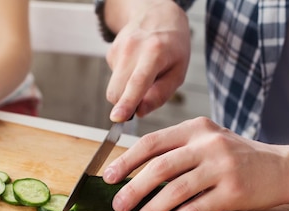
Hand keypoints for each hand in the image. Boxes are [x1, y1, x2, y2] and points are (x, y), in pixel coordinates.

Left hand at [102, 117, 288, 210]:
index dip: (126, 161)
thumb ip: (175, 149)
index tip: (108, 177)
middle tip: (118, 205)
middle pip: (160, 168)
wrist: (281, 167)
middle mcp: (208, 145)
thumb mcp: (206, 140)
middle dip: (133, 189)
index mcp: (195, 129)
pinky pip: (194, 210)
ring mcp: (222, 168)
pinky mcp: (234, 193)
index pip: (152, 142)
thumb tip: (132, 172)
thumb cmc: (235, 156)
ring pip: (175, 192)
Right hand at [104, 0, 190, 121]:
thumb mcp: (178, 71)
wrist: (157, 15)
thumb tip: (140, 112)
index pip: (137, 82)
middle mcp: (132, 49)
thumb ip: (161, 94)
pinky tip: (136, 65)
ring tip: (143, 75)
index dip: (127, 102)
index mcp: (154, 52)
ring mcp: (118, 49)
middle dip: (126, 103)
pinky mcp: (110, 52)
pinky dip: (124, 79)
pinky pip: (114, 79)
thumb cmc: (172, 46)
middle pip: (117, 91)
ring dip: (126, 91)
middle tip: (143, 98)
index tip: (117, 118)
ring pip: (113, 88)